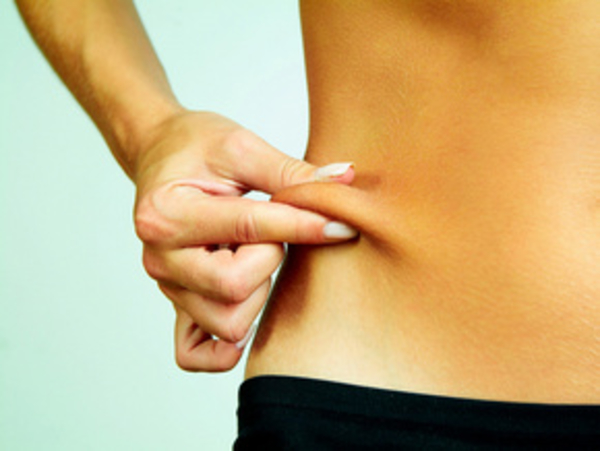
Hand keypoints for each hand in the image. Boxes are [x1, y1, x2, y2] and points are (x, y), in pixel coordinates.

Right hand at [133, 110, 356, 371]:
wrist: (162, 155)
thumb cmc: (196, 147)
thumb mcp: (241, 146)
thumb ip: (291, 171)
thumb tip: (345, 181)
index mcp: (166, 213)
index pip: (248, 230)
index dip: (302, 225)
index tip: (341, 224)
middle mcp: (160, 258)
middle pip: (233, 288)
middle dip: (270, 260)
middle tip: (270, 232)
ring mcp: (167, 286)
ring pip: (227, 322)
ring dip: (258, 293)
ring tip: (255, 256)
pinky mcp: (178, 303)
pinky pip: (193, 353)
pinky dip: (224, 350)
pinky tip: (247, 318)